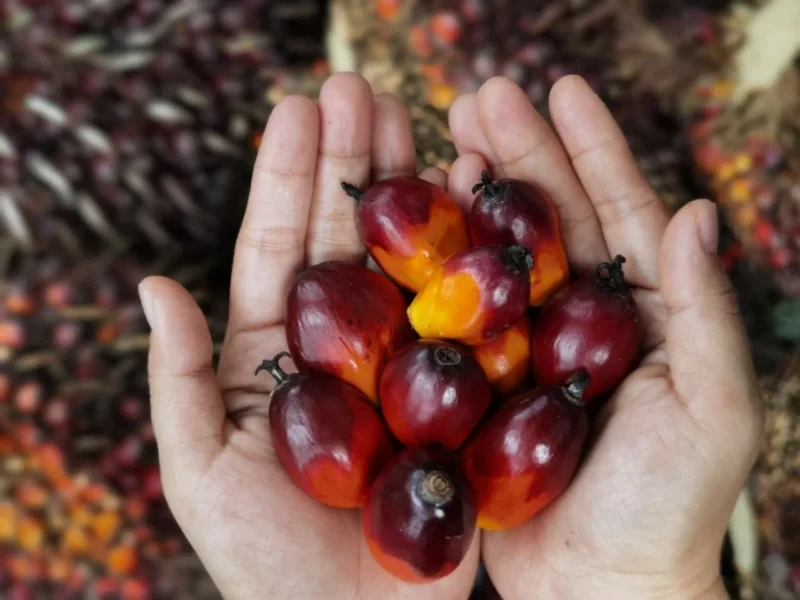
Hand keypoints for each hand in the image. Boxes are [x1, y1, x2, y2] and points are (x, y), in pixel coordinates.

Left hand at [138, 74, 479, 599]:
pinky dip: (474, 255)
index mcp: (278, 352)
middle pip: (347, 238)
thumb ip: (180, 379)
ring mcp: (404, 362)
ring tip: (419, 119)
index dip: (288, 177)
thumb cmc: (263, 561)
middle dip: (351, 161)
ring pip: (406, 260)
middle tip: (362, 87)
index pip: (281, 248)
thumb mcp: (199, 470)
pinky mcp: (456, 391)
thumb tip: (153, 285)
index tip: (299, 107)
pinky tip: (482, 200)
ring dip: (410, 190)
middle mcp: (345, 345)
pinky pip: (466, 314)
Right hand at [446, 77, 761, 598]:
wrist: (599, 592)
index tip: (559, 88)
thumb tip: (697, 211)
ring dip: (473, 195)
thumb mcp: (710, 408)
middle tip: (479, 96)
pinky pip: (455, 313)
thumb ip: (704, 309)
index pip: (619, 211)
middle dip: (519, 152)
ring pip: (495, 255)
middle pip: (547, 219)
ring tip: (445, 138)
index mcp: (638, 314)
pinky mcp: (477, 382)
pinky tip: (415, 226)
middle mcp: (577, 320)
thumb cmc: (667, 510)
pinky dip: (437, 266)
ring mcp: (522, 347)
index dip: (591, 146)